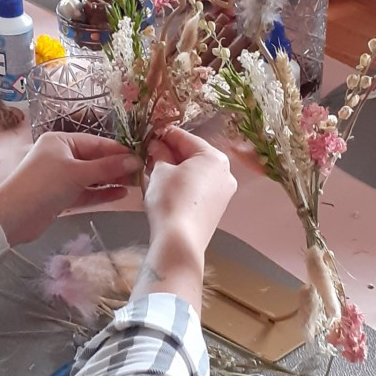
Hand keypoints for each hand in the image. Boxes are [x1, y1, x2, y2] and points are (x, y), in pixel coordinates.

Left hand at [0, 132, 141, 245]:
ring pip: (92, 177)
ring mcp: (61, 177)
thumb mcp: (77, 173)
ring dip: (111, 180)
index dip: (119, 150)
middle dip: (117, 166)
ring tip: (136, 184)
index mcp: (61, 141)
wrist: (12, 217)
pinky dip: (101, 192)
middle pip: (95, 159)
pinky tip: (121, 194)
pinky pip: (86, 191)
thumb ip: (107, 168)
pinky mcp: (61, 196)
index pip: (96, 143)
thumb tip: (135, 161)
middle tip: (142, 173)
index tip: (141, 157)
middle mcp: (61, 155)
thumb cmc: (44, 185)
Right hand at [143, 126, 235, 255]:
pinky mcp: (217, 209)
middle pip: (194, 155)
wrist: (179, 242)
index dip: (165, 134)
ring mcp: (224, 192)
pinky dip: (185, 183)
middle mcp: (226, 172)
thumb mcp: (160, 171)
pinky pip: (200, 188)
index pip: (186, 138)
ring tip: (155, 169)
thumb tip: (156, 145)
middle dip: (171, 153)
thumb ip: (159, 153)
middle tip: (149, 153)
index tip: (149, 134)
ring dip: (177, 168)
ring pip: (197, 172)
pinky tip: (167, 186)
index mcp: (215, 157)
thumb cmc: (170, 199)